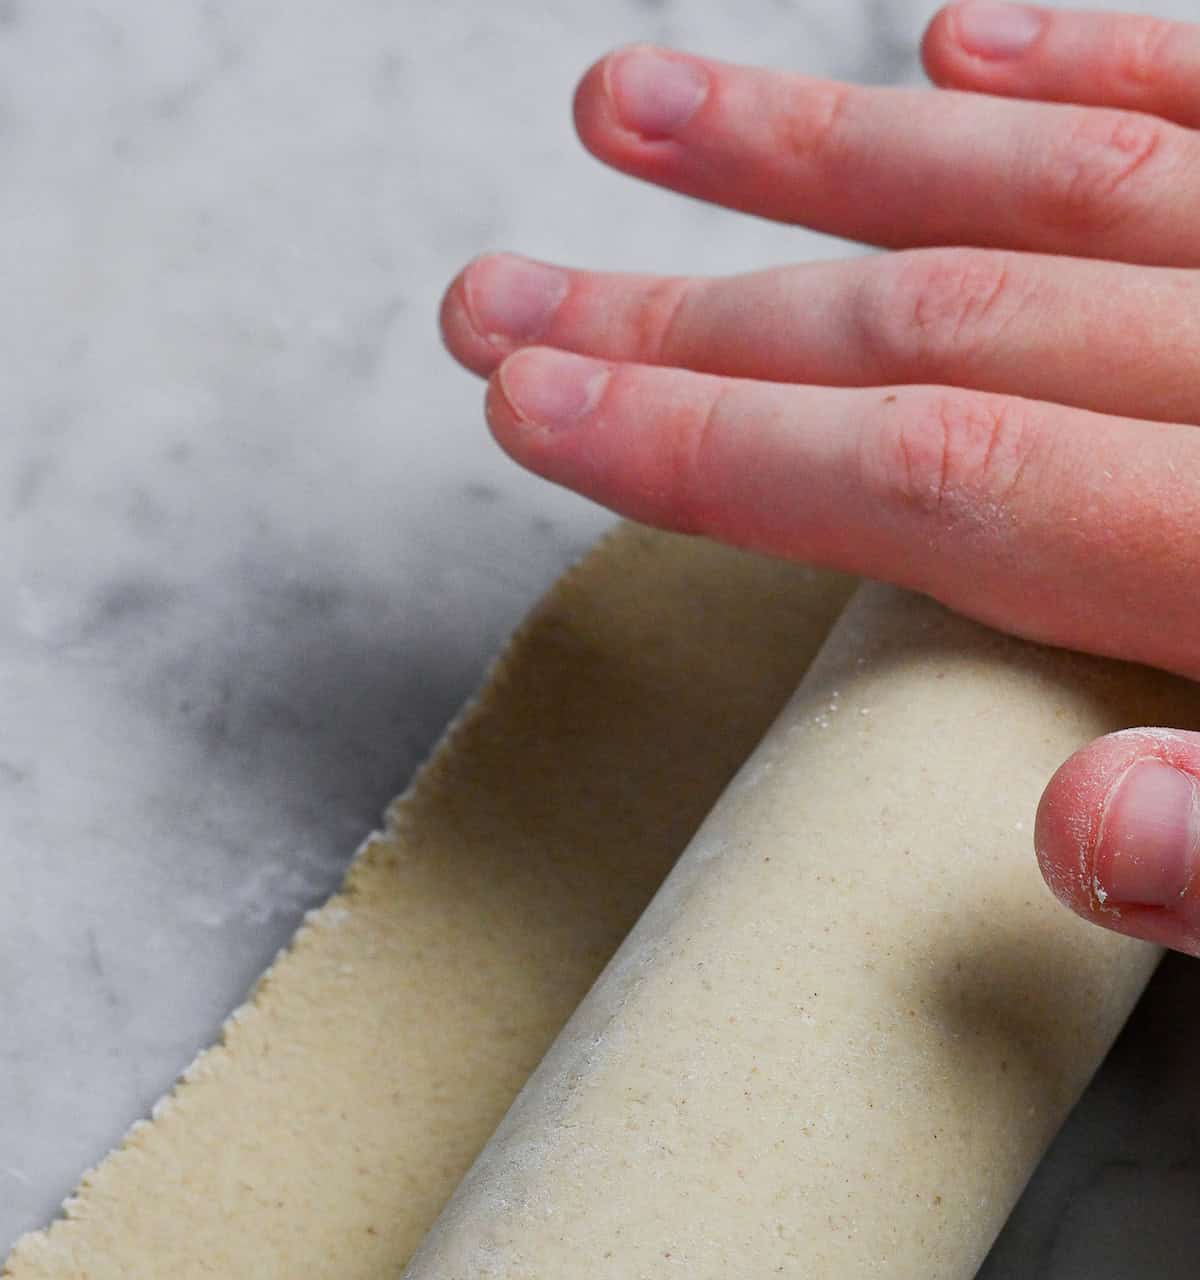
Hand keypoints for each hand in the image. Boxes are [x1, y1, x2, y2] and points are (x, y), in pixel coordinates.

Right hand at [439, 5, 1199, 957]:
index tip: (533, 407)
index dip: (716, 448)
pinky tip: (953, 50)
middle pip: (941, 330)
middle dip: (690, 320)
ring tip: (633, 108)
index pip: (936, 481)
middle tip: (500, 302)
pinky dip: (1085, 69)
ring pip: (1056, 183)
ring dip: (823, 154)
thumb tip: (1081, 828)